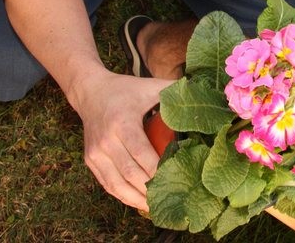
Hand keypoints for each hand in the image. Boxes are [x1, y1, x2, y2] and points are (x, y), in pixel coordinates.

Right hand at [70, 70, 172, 211]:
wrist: (91, 92)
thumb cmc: (127, 90)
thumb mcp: (150, 87)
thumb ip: (174, 92)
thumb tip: (204, 98)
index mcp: (122, 123)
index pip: (142, 153)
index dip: (158, 169)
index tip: (176, 178)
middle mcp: (106, 141)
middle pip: (130, 173)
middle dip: (150, 189)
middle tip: (172, 196)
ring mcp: (95, 153)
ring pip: (117, 185)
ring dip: (137, 199)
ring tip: (157, 207)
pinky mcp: (90, 161)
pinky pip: (108, 184)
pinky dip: (123, 196)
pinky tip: (139, 201)